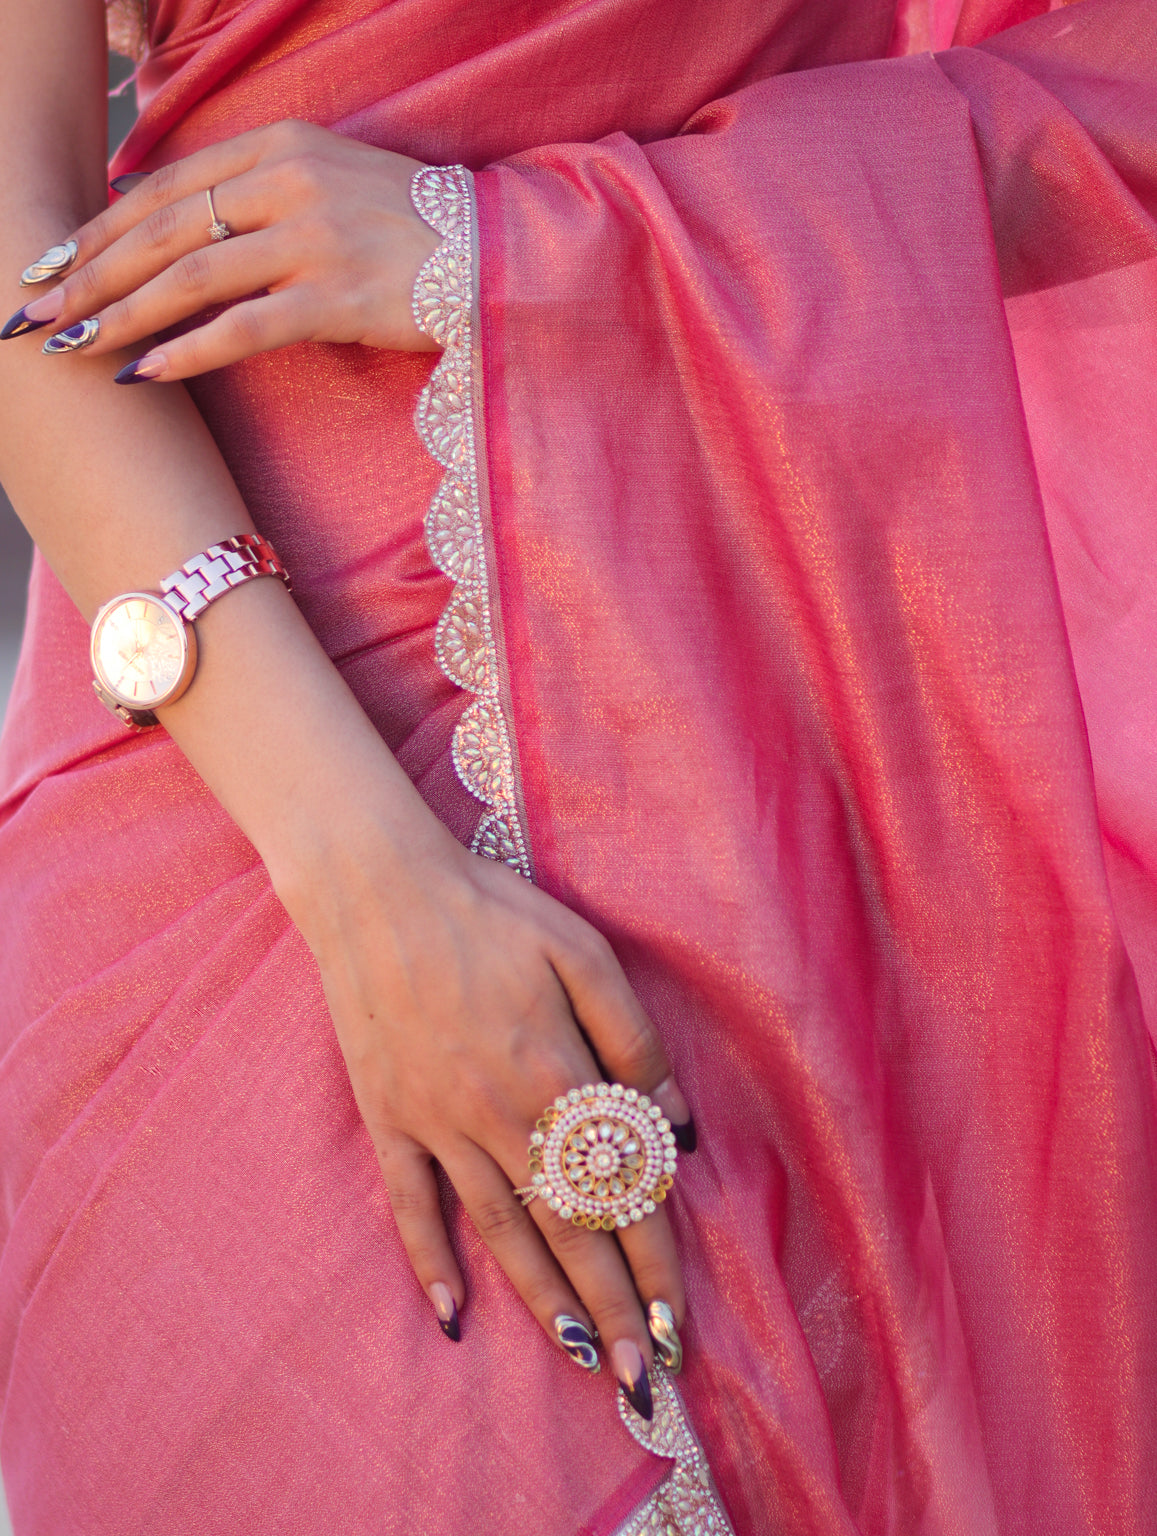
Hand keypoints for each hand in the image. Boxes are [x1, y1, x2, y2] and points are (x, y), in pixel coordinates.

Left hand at [9, 119, 441, 377]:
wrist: (500, 256)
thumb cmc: (415, 232)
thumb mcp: (333, 184)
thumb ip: (262, 192)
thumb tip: (181, 226)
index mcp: (284, 145)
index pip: (168, 185)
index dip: (101, 225)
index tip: (52, 261)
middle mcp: (291, 181)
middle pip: (164, 228)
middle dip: (89, 272)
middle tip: (35, 311)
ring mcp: (314, 237)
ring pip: (191, 275)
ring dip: (121, 313)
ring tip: (72, 346)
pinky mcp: (337, 296)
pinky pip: (243, 326)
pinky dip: (188, 350)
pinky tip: (144, 372)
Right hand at [285, 810, 693, 1413]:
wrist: (377, 889)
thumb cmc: (491, 911)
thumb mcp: (583, 952)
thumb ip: (634, 1040)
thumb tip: (675, 1127)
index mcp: (558, 1075)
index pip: (621, 1189)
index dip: (654, 1262)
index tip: (677, 1326)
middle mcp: (502, 1116)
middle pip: (569, 1229)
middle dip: (612, 1309)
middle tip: (644, 1383)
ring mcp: (439, 1125)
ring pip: (502, 1231)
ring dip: (543, 1302)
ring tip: (580, 1361)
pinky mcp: (389, 1119)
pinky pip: (412, 1204)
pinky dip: (430, 1261)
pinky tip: (450, 1316)